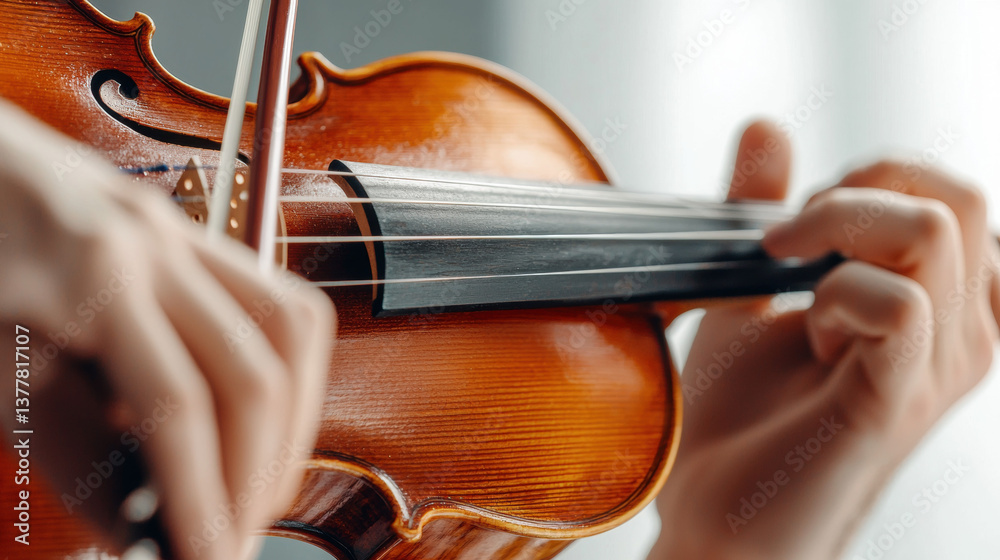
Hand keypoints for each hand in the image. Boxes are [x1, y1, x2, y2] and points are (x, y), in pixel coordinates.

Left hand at [0, 100, 334, 559]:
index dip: (204, 496)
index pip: (179, 403)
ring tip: (262, 485)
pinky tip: (258, 418)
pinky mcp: (203, 235)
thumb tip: (152, 535)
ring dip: (293, 422)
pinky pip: (282, 302)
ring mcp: (188, 228)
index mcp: (92, 273)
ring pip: (295, 326)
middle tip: (238, 535)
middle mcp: (159, 240)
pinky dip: (287, 374)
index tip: (212, 558)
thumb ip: (79, 462)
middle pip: (258, 367)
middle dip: (260, 472)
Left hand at [649, 122, 997, 558]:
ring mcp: (936, 369)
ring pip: (937, 232)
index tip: (794, 226)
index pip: (947, 192)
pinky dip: (834, 295)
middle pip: (957, 197)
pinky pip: (900, 303)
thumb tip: (768, 124)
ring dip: (837, 237)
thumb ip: (762, 207)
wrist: (714, 512)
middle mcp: (958, 334)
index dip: (868, 182)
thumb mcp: (747, 290)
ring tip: (790, 293)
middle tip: (783, 243)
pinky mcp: (897, 401)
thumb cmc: (737, 416)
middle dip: (855, 195)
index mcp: (935, 305)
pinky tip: (804, 334)